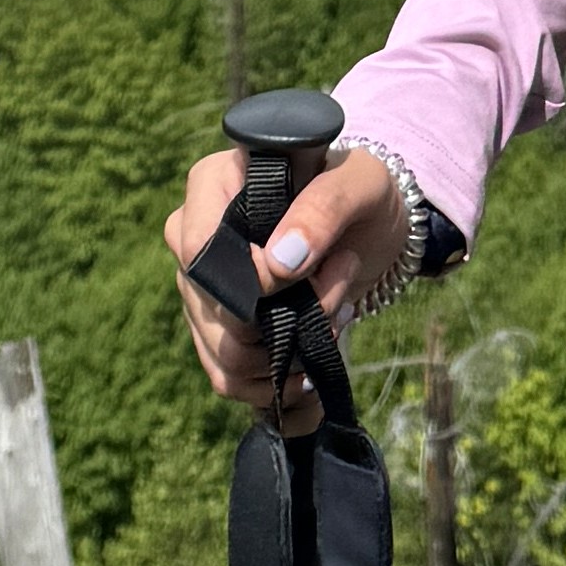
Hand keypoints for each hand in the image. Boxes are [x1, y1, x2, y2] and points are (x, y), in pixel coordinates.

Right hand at [164, 142, 411, 414]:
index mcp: (213, 183)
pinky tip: (310, 359)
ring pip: (221, 350)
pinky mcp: (219, 327)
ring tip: (333, 318)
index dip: (248, 279)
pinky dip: (274, 381)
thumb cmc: (360, 192)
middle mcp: (194, 235)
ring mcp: (201, 287)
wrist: (372, 229)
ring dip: (286, 353)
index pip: (200, 247)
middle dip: (282, 319)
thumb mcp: (360, 184)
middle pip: (212, 307)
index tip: (303, 275)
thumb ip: (324, 209)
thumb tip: (280, 262)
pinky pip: (227, 377)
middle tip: (336, 296)